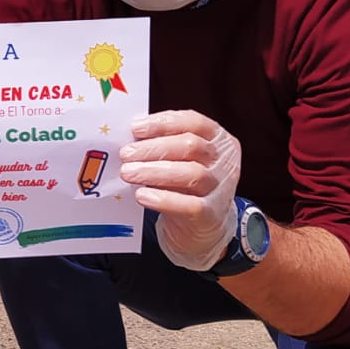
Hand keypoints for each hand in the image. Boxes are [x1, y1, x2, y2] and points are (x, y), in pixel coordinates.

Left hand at [118, 109, 240, 270]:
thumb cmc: (185, 185)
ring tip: (127, 172)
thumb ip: (163, 145)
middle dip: (154, 148)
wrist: (204, 226)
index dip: (163, 123)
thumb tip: (129, 138)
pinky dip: (164, 199)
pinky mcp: (211, 214)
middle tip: (125, 154)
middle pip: (191, 146)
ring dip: (155, 171)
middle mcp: (224, 161)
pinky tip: (142, 196)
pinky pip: (190, 205)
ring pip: (192, 174)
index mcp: (218, 139)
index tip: (135, 128)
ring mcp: (221, 188)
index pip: (194, 122)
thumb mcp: (181, 160)